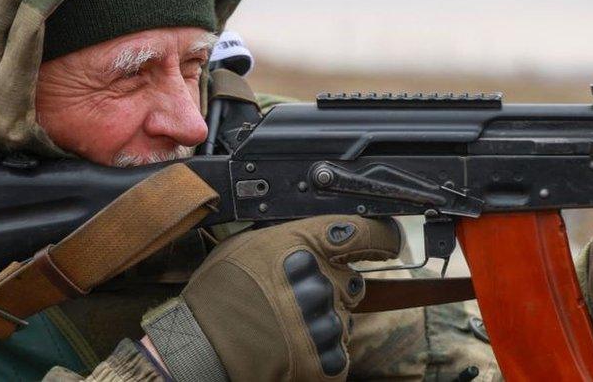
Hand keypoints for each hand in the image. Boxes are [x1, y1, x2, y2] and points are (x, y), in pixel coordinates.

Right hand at [143, 215, 401, 380]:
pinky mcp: (327, 360)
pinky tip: (291, 348)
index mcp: (303, 245)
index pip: (363, 232)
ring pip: (345, 319)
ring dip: (323, 323)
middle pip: (353, 281)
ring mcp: (326, 322)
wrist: (201, 350)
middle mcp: (320, 280)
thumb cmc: (218, 295)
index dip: (382, 236)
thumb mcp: (247, 244)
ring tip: (284, 327)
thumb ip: (291, 236)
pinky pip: (338, 352)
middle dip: (334, 289)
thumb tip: (322, 233)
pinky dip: (320, 354)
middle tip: (296, 299)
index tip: (391, 240)